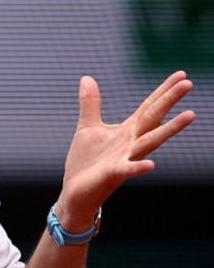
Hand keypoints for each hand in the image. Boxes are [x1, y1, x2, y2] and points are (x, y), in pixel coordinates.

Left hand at [56, 71, 194, 229]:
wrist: (76, 192)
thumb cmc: (87, 161)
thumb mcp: (88, 127)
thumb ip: (90, 103)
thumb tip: (87, 77)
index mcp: (127, 131)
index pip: (149, 107)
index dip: (163, 91)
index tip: (182, 75)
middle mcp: (131, 144)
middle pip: (154, 119)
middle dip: (170, 101)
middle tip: (188, 84)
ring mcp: (125, 159)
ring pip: (150, 142)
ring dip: (169, 129)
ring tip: (190, 115)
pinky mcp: (112, 174)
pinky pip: (128, 170)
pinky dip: (139, 167)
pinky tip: (151, 164)